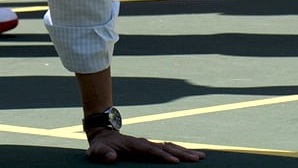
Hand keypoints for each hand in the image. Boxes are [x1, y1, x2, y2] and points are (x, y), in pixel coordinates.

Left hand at [86, 128, 205, 163]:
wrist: (102, 136)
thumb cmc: (99, 146)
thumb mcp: (96, 150)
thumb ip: (102, 153)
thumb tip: (112, 156)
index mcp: (134, 144)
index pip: (151, 150)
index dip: (163, 155)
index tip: (175, 161)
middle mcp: (144, 143)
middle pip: (166, 147)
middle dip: (182, 153)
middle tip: (198, 158)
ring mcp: (148, 145)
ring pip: (170, 147)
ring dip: (185, 151)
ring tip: (201, 156)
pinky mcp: (150, 148)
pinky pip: (168, 149)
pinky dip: (179, 151)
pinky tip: (191, 155)